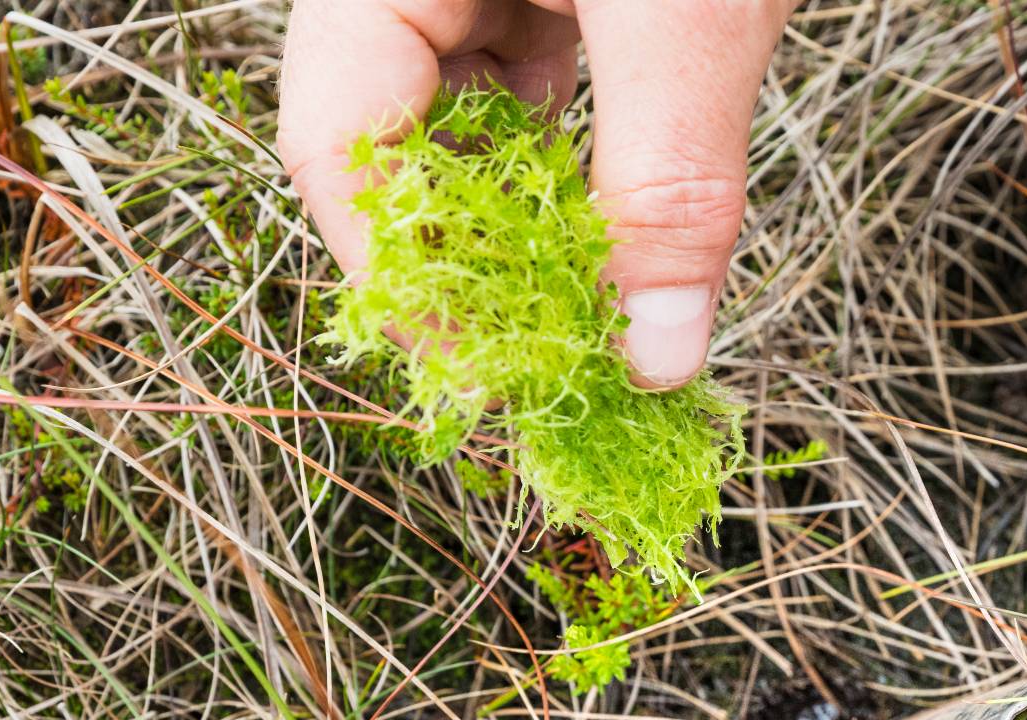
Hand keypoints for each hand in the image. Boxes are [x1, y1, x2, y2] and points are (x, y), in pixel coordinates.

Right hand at [278, 0, 794, 387]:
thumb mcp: (689, 17)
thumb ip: (668, 185)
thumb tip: (657, 357)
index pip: (337, 139)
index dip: (405, 273)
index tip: (490, 376)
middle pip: (394, 141)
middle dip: (469, 258)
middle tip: (549, 358)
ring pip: (474, 123)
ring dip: (530, 221)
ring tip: (589, 305)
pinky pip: (541, 90)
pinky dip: (582, 165)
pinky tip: (617, 215)